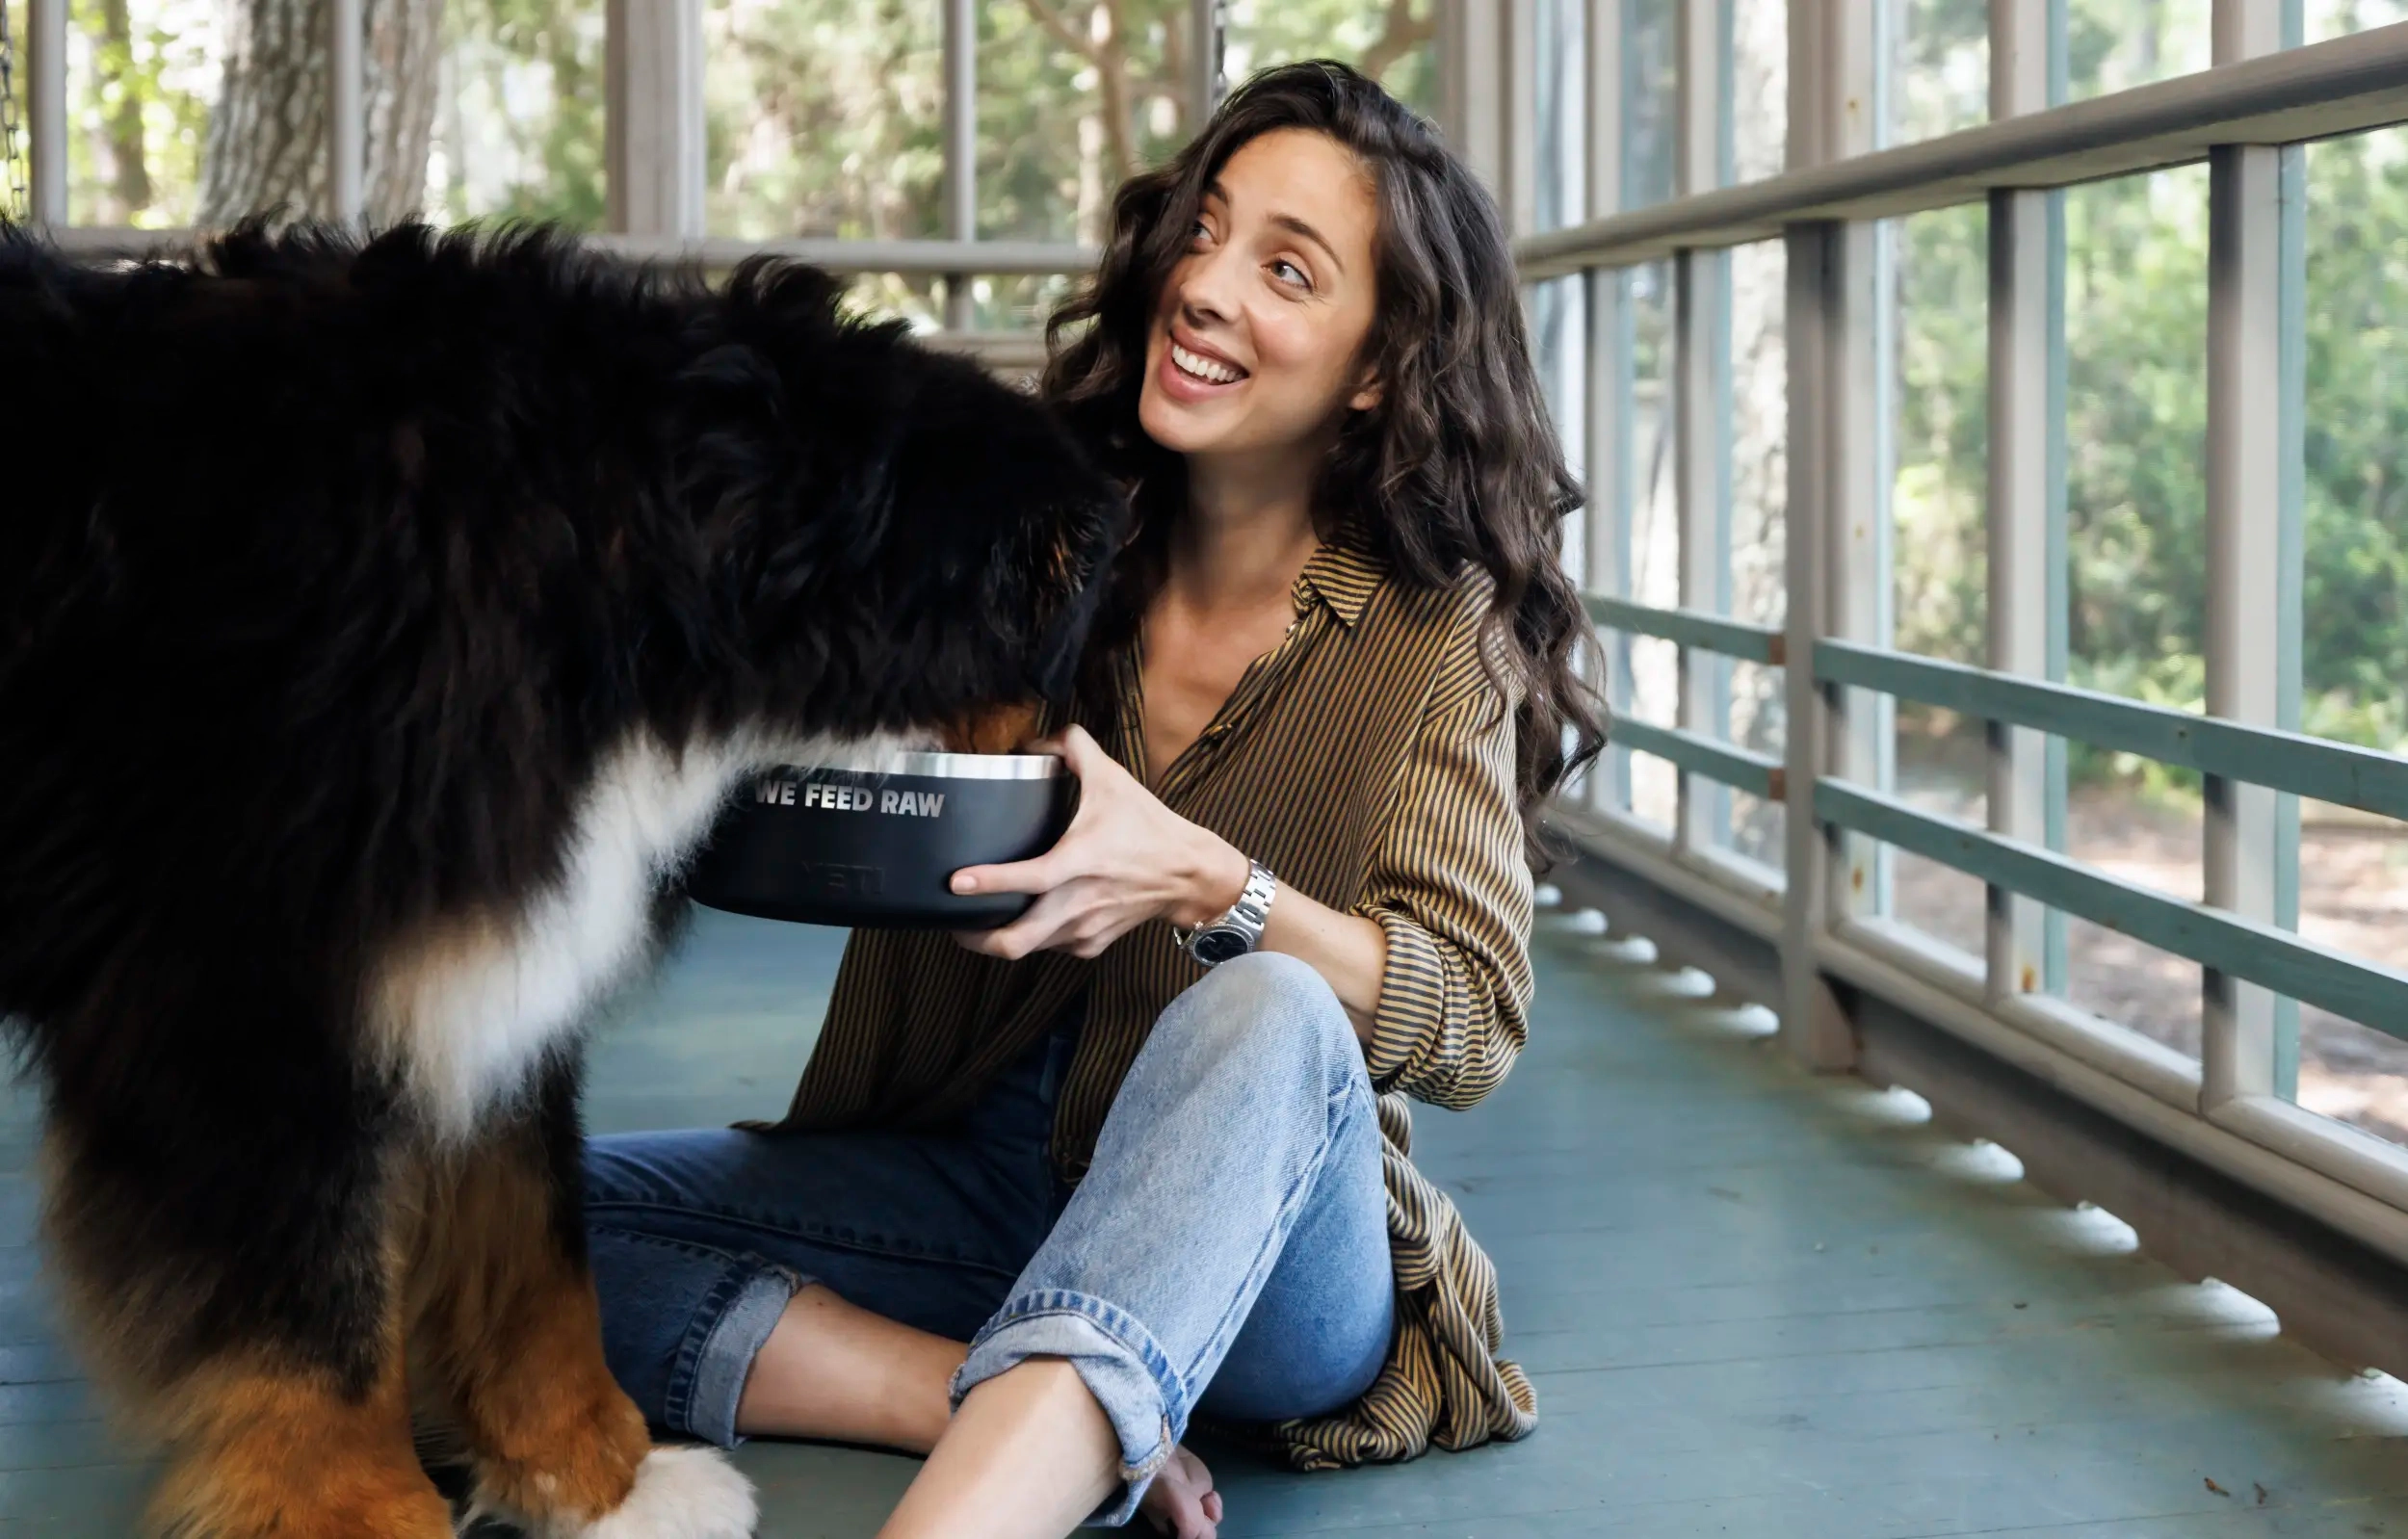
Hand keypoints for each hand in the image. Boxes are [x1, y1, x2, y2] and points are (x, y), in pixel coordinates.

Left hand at [949, 725, 1248, 960]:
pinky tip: (1023, 919)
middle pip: (1016, 942)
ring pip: (1028, 949)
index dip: (989, 883)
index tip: (956, 882)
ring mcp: (1085, 928)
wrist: (1188, 874)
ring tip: (976, 923)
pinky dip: (1031, 937)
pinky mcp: (1091, 943)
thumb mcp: (1113, 779)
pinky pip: (1050, 947)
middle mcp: (1080, 901)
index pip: (1029, 879)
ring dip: (997, 939)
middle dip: (976, 938)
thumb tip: (1037, 740)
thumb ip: (1074, 748)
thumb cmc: (1149, 829)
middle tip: (953, 921)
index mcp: (1081, 861)